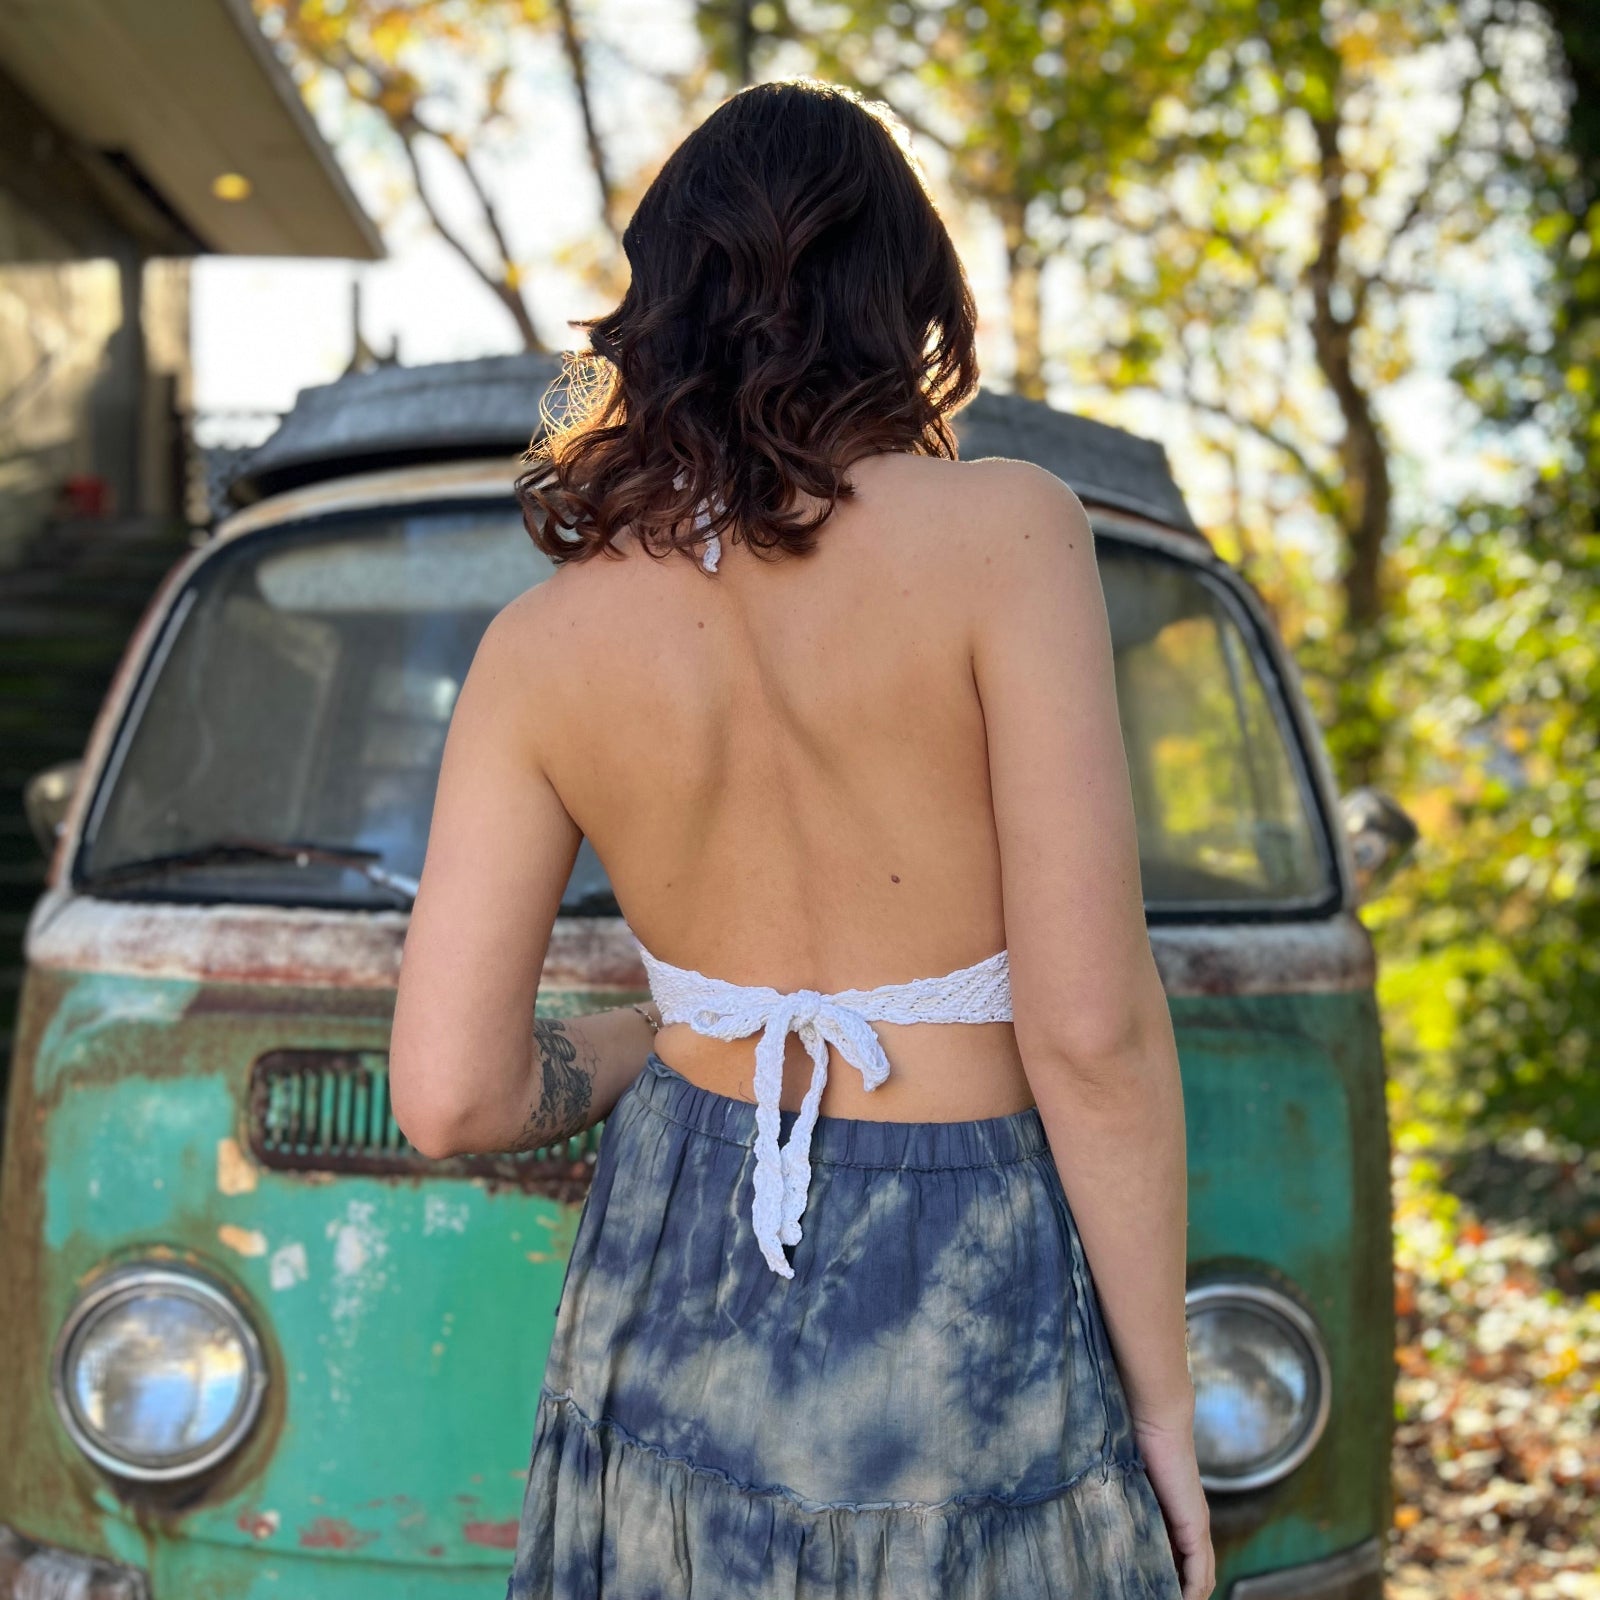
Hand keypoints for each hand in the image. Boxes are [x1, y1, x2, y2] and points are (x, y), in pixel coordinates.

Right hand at [1133, 1411, 1214, 1599]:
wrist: (1155, 1418)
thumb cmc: (1134, 1438)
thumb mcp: (1126, 1480)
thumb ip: (1123, 1500)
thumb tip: (1097, 1516)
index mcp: (1177, 1515)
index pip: (1181, 1562)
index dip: (1169, 1581)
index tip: (1145, 1589)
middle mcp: (1193, 1524)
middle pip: (1195, 1576)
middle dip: (1176, 1593)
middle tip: (1150, 1598)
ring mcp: (1198, 1526)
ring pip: (1201, 1578)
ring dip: (1184, 1595)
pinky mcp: (1196, 1525)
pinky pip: (1200, 1573)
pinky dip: (1191, 1592)